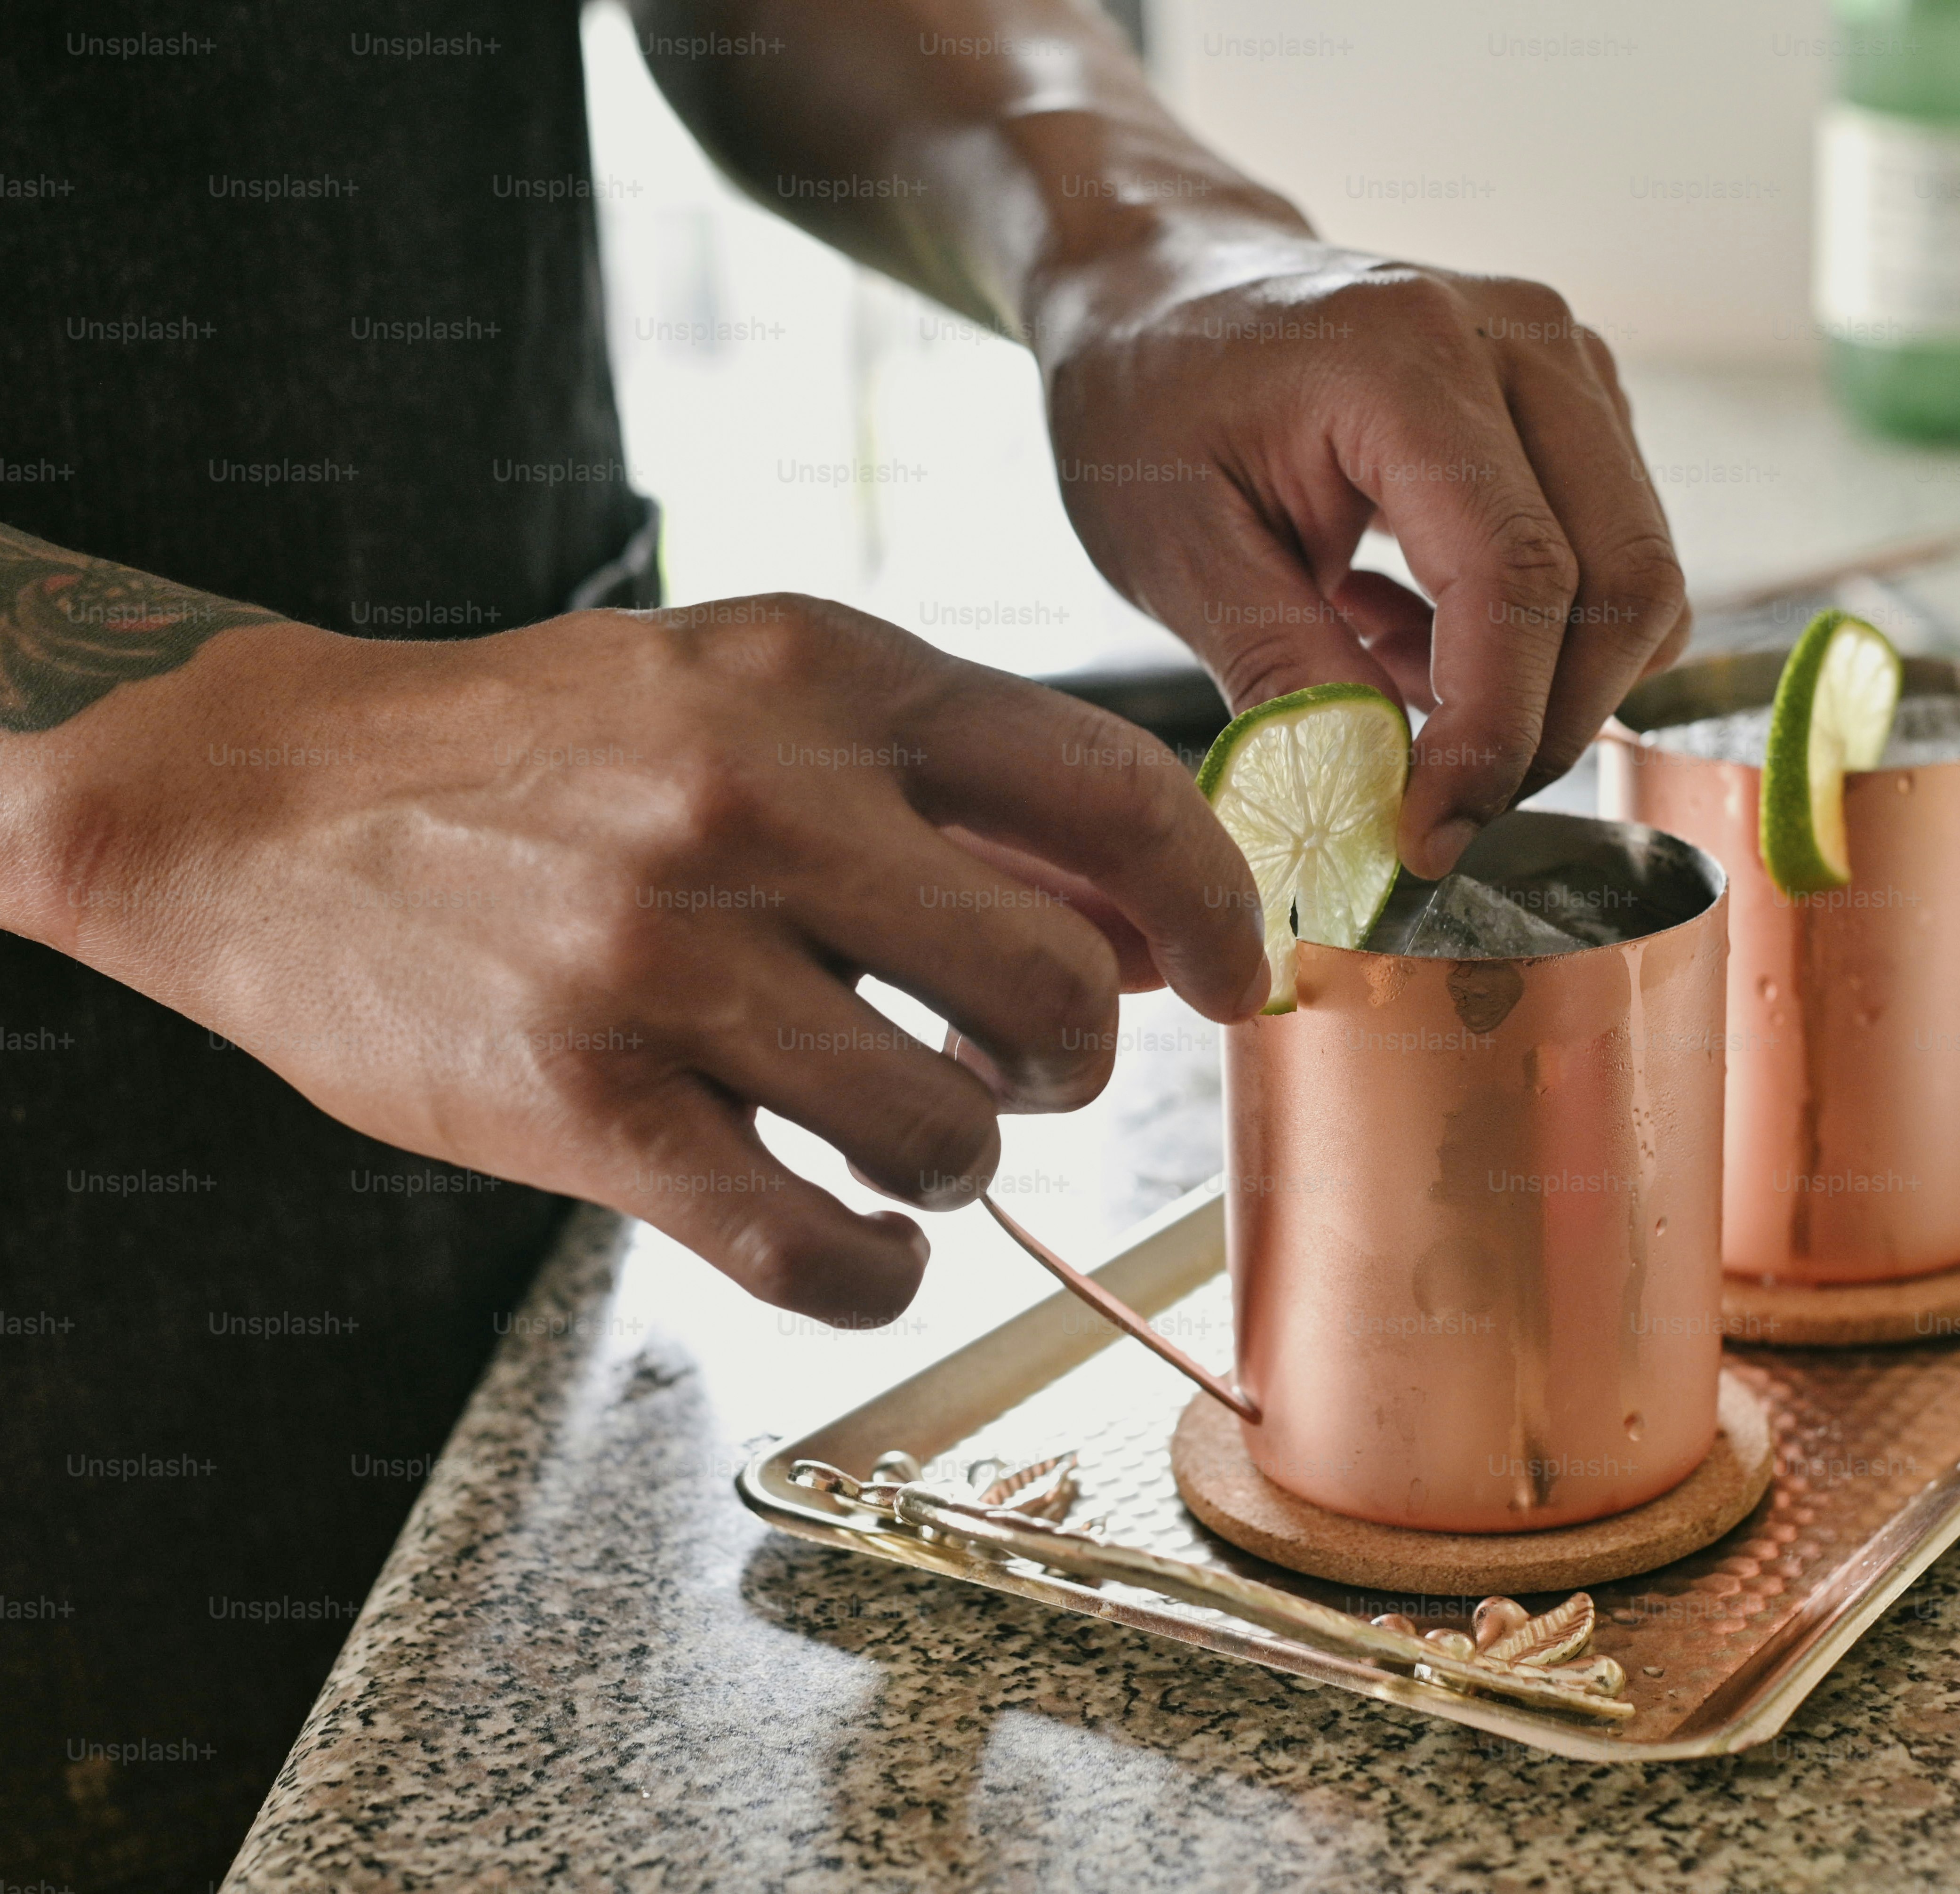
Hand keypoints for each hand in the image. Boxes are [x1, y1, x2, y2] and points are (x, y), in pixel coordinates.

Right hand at [43, 597, 1266, 1324]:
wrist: (267, 798)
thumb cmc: (544, 750)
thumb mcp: (753, 691)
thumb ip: (952, 793)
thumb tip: (1135, 924)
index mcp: (828, 679)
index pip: (1113, 792)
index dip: (1212, 908)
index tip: (1228, 979)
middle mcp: (760, 802)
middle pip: (1052, 992)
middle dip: (1069, 1063)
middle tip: (1013, 1068)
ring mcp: (668, 957)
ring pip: (947, 1133)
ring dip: (956, 1165)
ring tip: (893, 1137)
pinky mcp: (584, 1103)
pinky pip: (818, 1249)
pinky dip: (874, 1272)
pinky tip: (853, 1238)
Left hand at [1039, 234, 1690, 878]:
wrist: (1160, 281)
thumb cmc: (1145, 397)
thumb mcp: (1172, 549)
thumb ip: (1284, 675)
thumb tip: (1380, 799)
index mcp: (1406, 358)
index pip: (1518, 577)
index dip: (1492, 733)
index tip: (1427, 837)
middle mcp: (1520, 342)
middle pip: (1624, 582)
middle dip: (1544, 730)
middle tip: (1431, 808)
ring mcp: (1566, 365)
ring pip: (1639, 583)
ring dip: (1544, 689)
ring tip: (1389, 688)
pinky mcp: (1576, 406)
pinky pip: (1611, 561)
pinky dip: (1537, 642)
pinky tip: (1409, 635)